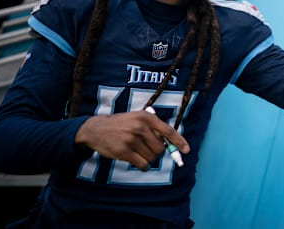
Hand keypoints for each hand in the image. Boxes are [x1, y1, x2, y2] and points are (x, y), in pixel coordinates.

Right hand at [74, 110, 189, 170]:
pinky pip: (143, 164)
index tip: (186, 150)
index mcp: (147, 118)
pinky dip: (143, 165)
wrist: (97, 129)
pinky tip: (136, 160)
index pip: (168, 131)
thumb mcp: (138, 119)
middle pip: (160, 149)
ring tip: (137, 151)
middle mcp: (140, 127)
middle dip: (157, 152)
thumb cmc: (122, 124)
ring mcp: (132, 140)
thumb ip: (154, 129)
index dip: (179, 142)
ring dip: (148, 158)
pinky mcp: (124, 151)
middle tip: (147, 149)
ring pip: (152, 157)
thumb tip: (172, 145)